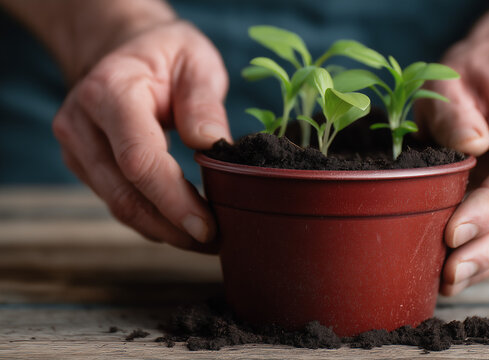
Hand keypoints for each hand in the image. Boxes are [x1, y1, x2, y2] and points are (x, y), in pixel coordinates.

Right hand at [52, 21, 230, 251]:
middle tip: (214, 242)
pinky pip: (118, 201)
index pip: (139, 159)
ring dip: (163, 230)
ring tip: (204, 239)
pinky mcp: (84, 164)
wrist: (123, 50)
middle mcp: (82, 123)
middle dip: (171, 226)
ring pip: (119, 205)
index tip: (207, 227)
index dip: (173, 200)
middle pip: (125, 193)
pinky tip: (181, 226)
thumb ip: (203, 101)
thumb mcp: (196, 60)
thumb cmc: (166, 54)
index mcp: (111, 91)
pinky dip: (151, 219)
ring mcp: (77, 146)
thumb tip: (211, 144)